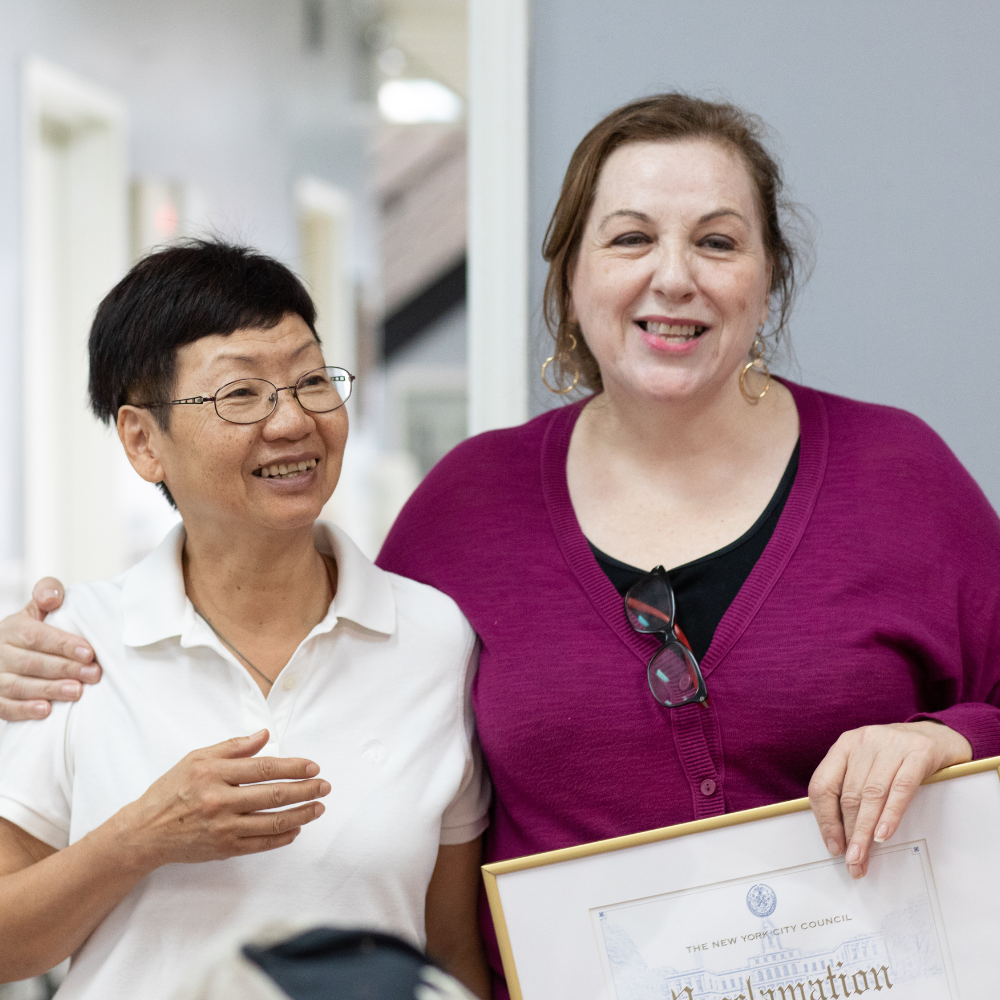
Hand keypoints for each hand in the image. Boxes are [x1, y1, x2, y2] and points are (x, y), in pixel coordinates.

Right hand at [0, 577, 99, 721]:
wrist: (10, 650)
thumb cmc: (36, 628)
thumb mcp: (39, 607)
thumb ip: (48, 592)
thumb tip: (52, 597)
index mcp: (13, 627)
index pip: (36, 636)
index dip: (63, 645)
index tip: (89, 653)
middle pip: (31, 662)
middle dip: (65, 669)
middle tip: (93, 674)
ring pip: (18, 685)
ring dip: (49, 690)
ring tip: (76, 692)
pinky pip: (4, 707)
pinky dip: (24, 710)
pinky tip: (46, 710)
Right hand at [114, 730, 329, 867]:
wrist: (145, 832)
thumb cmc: (171, 789)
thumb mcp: (196, 758)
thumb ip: (233, 746)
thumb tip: (265, 735)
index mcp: (214, 774)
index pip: (264, 768)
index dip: (293, 767)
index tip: (313, 766)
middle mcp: (220, 801)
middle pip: (273, 795)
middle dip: (305, 790)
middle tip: (325, 786)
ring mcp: (223, 828)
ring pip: (272, 822)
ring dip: (301, 815)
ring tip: (319, 807)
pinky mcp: (223, 849)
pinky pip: (261, 844)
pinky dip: (282, 837)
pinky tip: (296, 829)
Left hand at [808, 721, 971, 879]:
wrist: (940, 735)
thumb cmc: (899, 755)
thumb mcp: (869, 763)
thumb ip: (853, 788)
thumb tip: (841, 835)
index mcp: (845, 745)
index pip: (823, 785)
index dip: (825, 819)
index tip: (833, 846)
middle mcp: (864, 742)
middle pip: (848, 795)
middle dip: (848, 834)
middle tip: (852, 862)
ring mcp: (892, 745)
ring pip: (872, 794)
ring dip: (864, 830)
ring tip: (862, 857)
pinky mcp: (919, 753)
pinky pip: (901, 788)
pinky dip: (890, 814)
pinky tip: (883, 835)